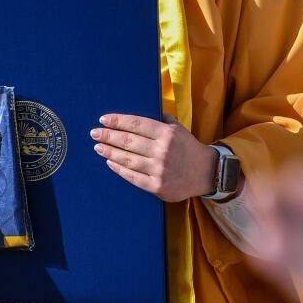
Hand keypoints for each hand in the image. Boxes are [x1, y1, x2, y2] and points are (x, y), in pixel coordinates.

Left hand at [92, 113, 215, 200]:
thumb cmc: (190, 149)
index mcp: (167, 134)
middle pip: (128, 141)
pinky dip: (119, 169)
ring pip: (127, 159)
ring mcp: (159, 170)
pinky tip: (110, 162)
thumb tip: (141, 115)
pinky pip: (132, 177)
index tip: (104, 119)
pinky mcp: (156, 186)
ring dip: (110, 152)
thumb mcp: (180, 129)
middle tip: (95, 133)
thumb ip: (162, 121)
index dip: (118, 121)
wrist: (207, 173)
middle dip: (108, 136)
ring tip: (98, 147)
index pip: (136, 124)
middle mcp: (162, 151)